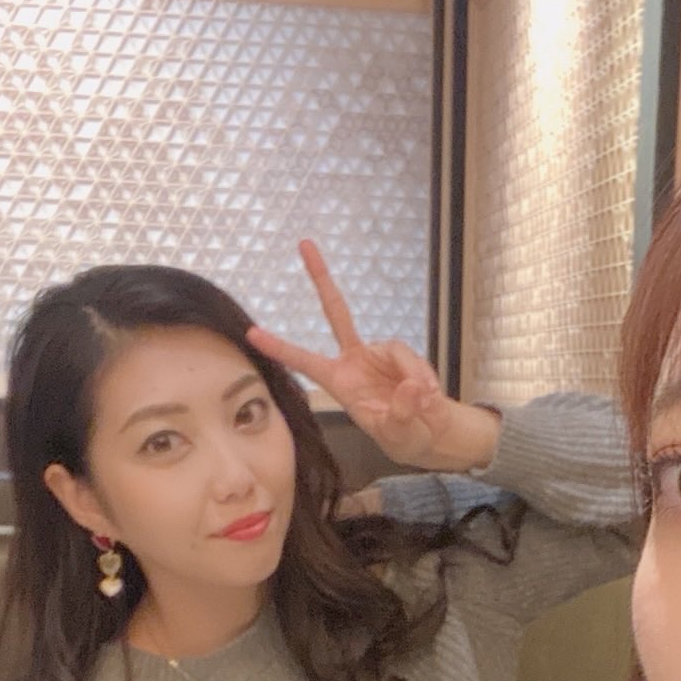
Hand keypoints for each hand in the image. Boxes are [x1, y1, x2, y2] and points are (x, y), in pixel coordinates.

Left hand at [248, 241, 499, 470]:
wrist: (427, 431)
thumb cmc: (403, 436)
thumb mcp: (399, 435)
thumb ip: (401, 413)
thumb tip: (413, 386)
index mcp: (339, 382)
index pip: (305, 361)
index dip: (280, 348)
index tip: (251, 333)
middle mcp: (355, 360)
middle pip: (337, 311)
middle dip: (321, 278)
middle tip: (305, 244)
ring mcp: (378, 353)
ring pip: (396, 351)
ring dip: (413, 374)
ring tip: (424, 401)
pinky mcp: (401, 354)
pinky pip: (412, 358)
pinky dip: (423, 375)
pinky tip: (429, 395)